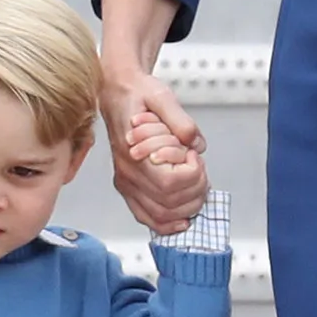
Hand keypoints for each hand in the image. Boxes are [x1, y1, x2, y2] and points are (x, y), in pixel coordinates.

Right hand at [99, 63, 208, 233]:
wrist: (117, 92)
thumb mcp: (161, 96)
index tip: (194, 155)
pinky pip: (146, 216)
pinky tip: (181, 218)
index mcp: (133, 152)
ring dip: (187, 207)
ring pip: (160, 215)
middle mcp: (127, 173)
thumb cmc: (137, 94)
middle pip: (169, 203)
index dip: (191, 174)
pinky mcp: (128, 186)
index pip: (169, 183)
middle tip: (200, 168)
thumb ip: (180, 120)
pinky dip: (166, 224)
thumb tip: (196, 144)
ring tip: (196, 184)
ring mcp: (126, 182)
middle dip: (195, 190)